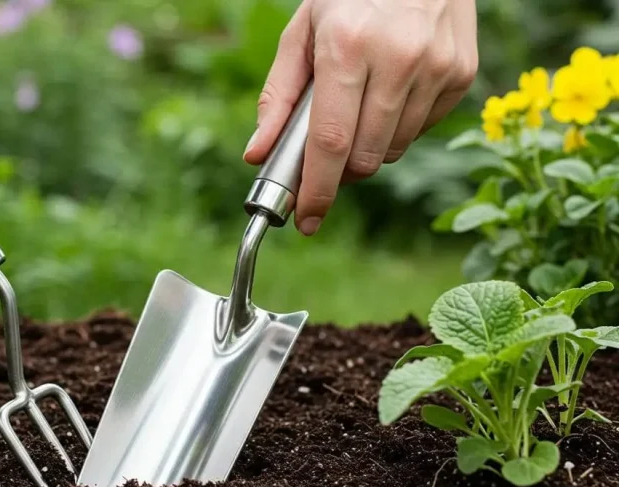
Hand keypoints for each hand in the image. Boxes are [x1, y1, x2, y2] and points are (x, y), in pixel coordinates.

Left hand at [244, 0, 477, 235]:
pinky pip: (422, 128)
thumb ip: (279, 97)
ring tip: (358, 108)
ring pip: (394, 148)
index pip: (331, 141)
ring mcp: (437, 66)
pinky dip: (398, 127)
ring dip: (368, 148)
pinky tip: (390, 91)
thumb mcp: (303, 33)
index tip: (305, 219)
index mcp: (348, 45)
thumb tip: (257, 155)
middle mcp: (398, 57)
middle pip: (365, 156)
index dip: (316, 189)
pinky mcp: (462, 72)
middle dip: (339, 174)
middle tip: (325, 161)